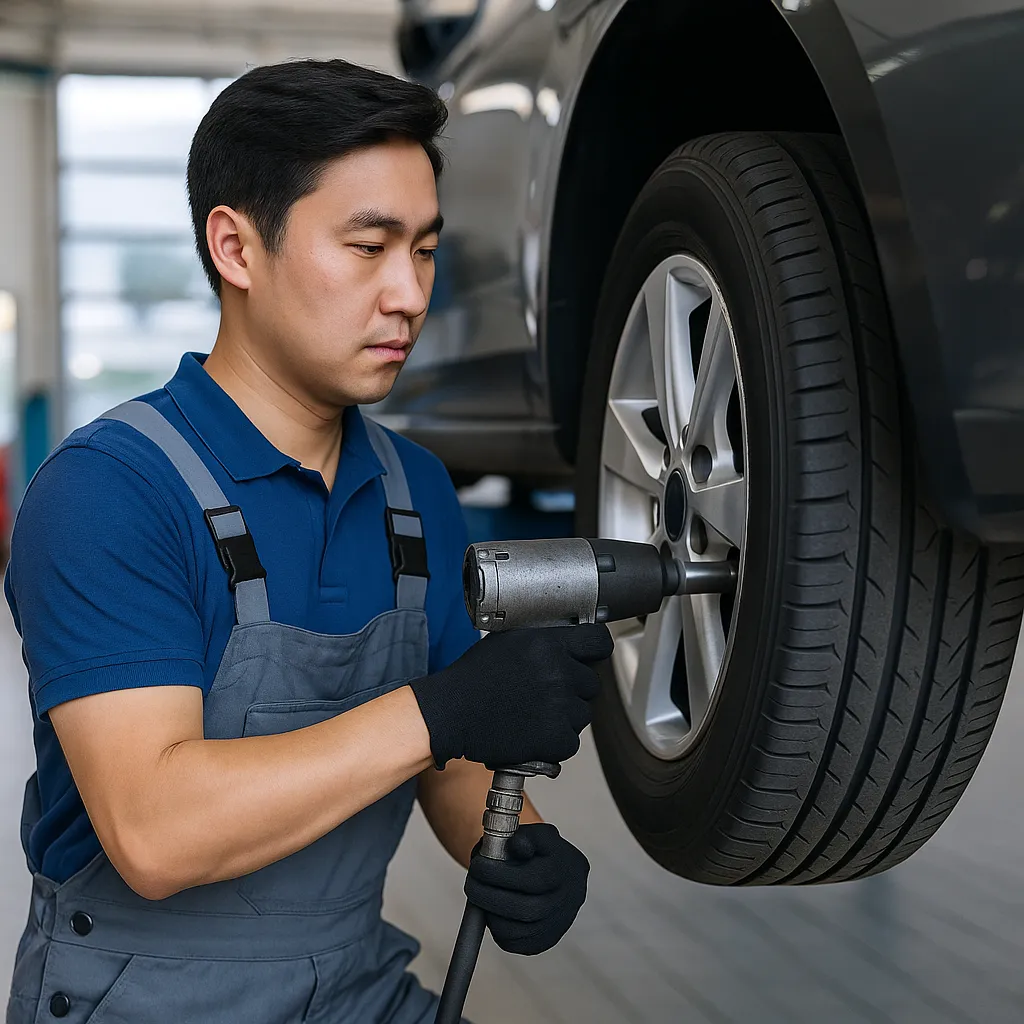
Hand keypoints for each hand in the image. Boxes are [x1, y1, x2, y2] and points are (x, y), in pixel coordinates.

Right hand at [409, 624, 612, 767]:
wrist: (451, 713)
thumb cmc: (472, 679)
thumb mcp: (508, 642)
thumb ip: (541, 640)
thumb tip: (565, 640)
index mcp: (549, 643)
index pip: (598, 642)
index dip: (596, 650)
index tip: (590, 657)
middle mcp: (559, 671)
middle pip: (591, 683)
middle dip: (574, 690)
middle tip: (546, 695)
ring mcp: (559, 705)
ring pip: (583, 714)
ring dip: (565, 717)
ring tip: (534, 715)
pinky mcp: (555, 737)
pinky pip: (570, 742)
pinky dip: (555, 743)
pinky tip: (532, 734)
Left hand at [464, 823, 588, 954]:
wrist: (562, 875)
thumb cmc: (544, 852)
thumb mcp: (539, 834)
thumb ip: (526, 835)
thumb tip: (515, 845)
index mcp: (567, 870)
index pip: (533, 880)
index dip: (500, 875)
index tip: (477, 866)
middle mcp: (569, 901)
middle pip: (524, 910)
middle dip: (489, 897)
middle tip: (471, 884)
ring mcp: (558, 925)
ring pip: (517, 931)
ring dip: (490, 914)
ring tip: (481, 895)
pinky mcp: (545, 942)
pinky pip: (514, 943)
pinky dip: (496, 928)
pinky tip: (493, 909)